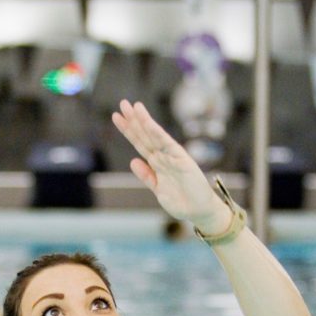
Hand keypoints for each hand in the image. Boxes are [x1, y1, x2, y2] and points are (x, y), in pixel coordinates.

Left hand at [111, 100, 230, 235]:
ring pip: (154, 136)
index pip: (139, 143)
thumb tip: (132, 161)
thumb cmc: (181, 201)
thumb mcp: (157, 189)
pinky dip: (157, 133)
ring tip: (133, 107)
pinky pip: (167, 144)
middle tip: (122, 103)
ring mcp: (172, 156)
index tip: (117, 117)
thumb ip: (146, 175)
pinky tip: (148, 123)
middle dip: (133, 120)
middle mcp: (163, 156)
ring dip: (143, 121)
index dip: (128, 130)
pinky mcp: (182, 159)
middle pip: (144, 135)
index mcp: (156, 163)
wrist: (199, 211)